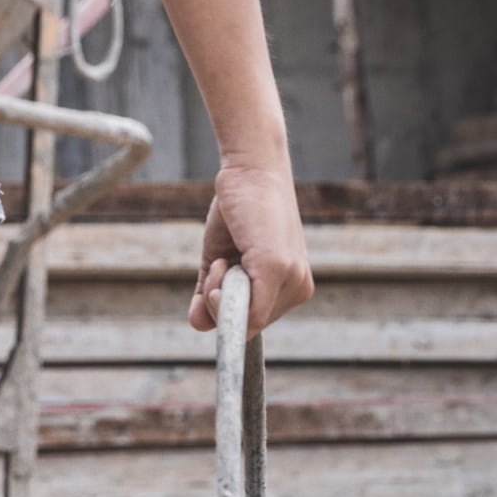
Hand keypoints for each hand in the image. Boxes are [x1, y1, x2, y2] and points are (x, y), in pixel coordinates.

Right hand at [191, 154, 312, 335]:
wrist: (251, 168)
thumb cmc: (238, 210)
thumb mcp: (219, 259)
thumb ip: (211, 294)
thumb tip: (199, 323)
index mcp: (289, 286)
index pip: (251, 324)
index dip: (225, 311)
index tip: (219, 277)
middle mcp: (298, 287)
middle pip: (245, 327)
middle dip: (219, 302)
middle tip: (220, 264)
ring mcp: (292, 280)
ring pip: (242, 323)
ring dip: (217, 293)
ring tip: (225, 258)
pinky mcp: (279, 270)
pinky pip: (245, 315)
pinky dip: (220, 295)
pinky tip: (223, 262)